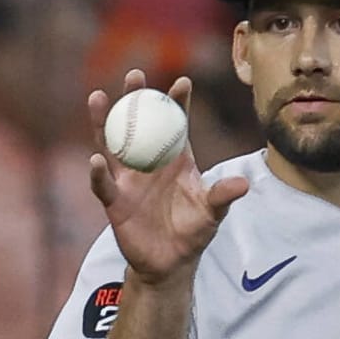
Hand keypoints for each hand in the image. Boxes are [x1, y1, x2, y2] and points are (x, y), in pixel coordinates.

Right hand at [88, 69, 250, 288]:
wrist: (172, 263)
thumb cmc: (194, 232)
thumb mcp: (212, 213)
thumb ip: (222, 196)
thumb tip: (243, 184)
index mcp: (175, 160)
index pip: (176, 125)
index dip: (178, 103)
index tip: (183, 81)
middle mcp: (148, 163)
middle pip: (138, 124)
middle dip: (135, 99)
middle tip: (134, 76)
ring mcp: (129, 180)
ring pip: (111, 145)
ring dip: (103, 121)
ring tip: (97, 96)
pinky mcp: (115, 202)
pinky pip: (104, 184)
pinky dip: (98, 172)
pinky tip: (96, 158)